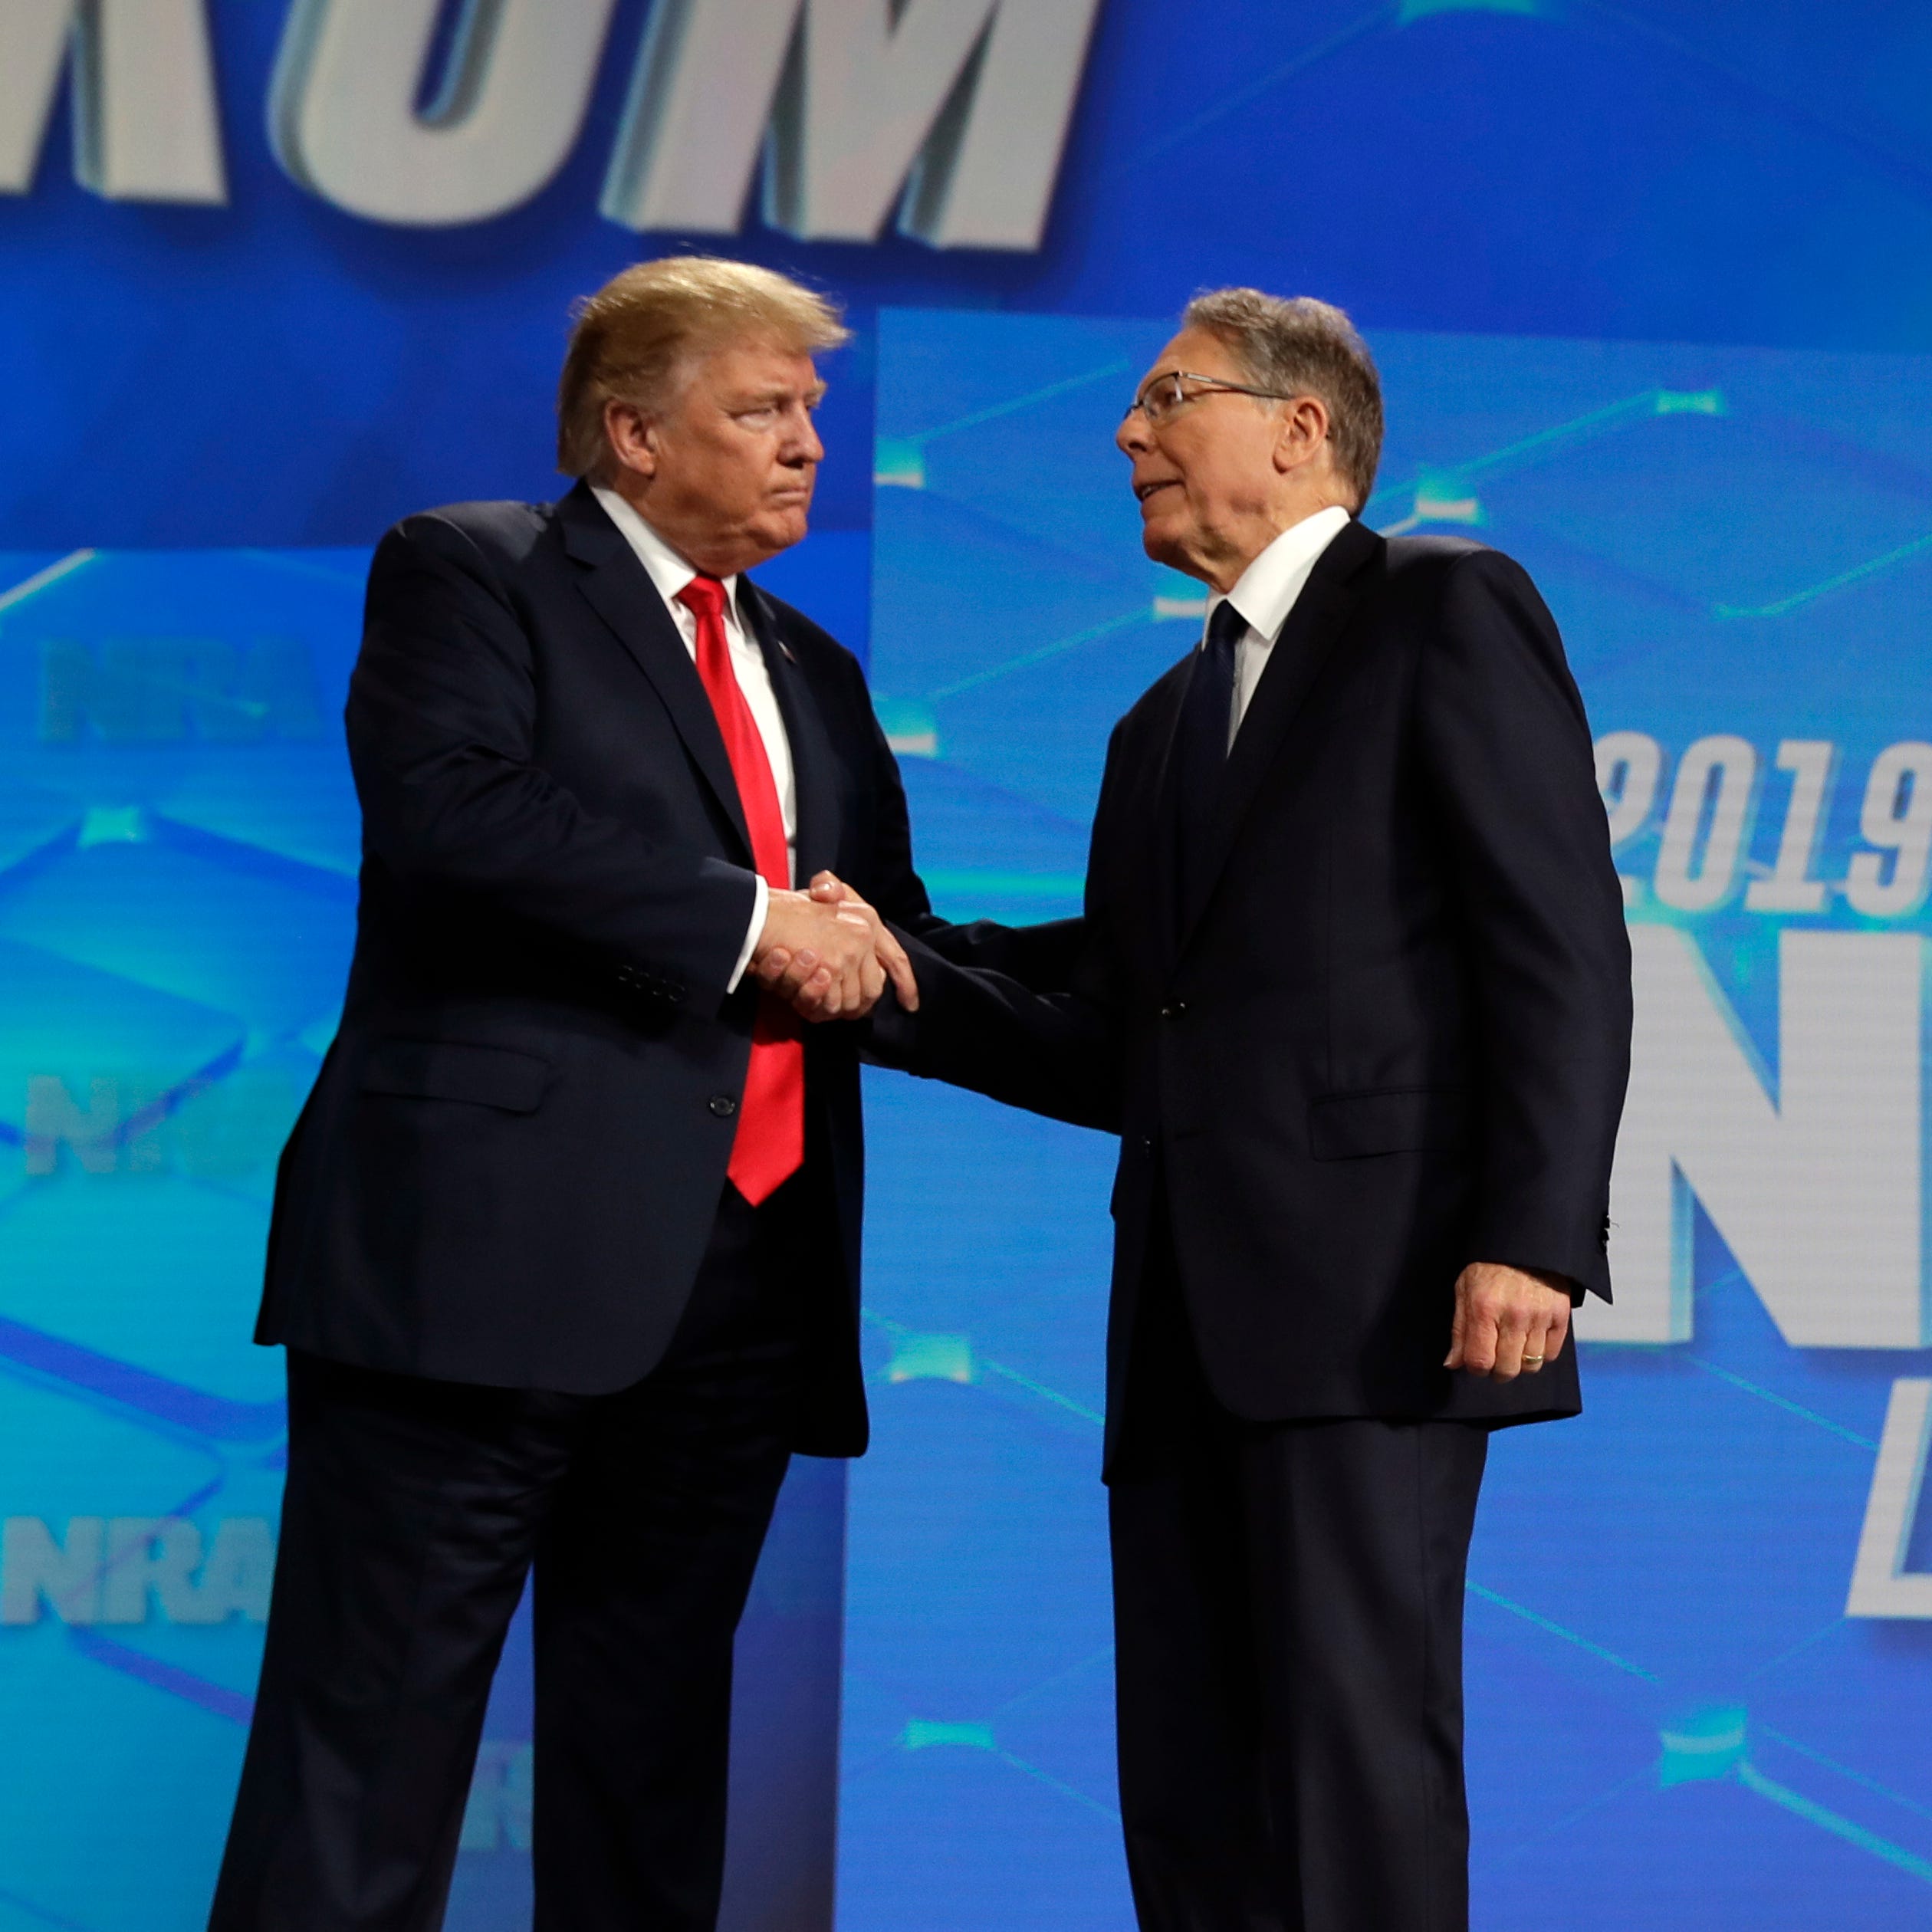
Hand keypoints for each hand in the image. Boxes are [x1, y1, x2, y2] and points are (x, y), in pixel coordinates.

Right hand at [751, 873, 917, 1021]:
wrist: (759, 913)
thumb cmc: (786, 909)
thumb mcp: (819, 897)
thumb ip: (835, 896)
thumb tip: (837, 902)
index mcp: (866, 918)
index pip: (896, 959)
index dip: (905, 984)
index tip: (910, 1004)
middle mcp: (864, 934)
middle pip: (872, 990)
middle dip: (855, 1006)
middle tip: (833, 1007)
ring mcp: (850, 951)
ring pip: (851, 1002)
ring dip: (829, 1006)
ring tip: (808, 997)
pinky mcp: (832, 966)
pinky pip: (832, 1004)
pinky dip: (816, 1006)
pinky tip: (799, 995)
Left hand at [1444, 1261, 1572, 1382]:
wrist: (1526, 1243)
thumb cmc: (1489, 1266)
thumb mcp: (1464, 1289)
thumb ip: (1459, 1329)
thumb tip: (1453, 1363)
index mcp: (1484, 1308)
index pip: (1480, 1361)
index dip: (1476, 1368)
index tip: (1476, 1362)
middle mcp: (1513, 1315)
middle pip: (1507, 1369)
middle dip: (1497, 1370)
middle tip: (1495, 1358)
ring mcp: (1540, 1316)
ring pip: (1530, 1365)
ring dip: (1519, 1362)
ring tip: (1513, 1346)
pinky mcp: (1560, 1315)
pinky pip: (1551, 1354)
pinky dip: (1540, 1353)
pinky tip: (1530, 1338)